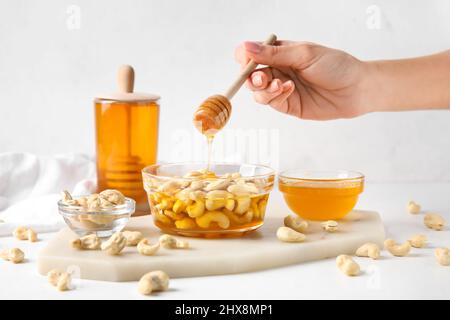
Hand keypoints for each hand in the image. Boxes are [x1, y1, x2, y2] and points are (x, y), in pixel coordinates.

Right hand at [235, 41, 370, 119]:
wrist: (356, 89)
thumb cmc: (335, 66)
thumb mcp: (303, 54)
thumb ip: (273, 53)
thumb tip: (245, 47)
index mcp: (280, 52)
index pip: (251, 53)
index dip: (245, 58)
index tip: (247, 62)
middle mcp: (278, 69)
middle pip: (250, 75)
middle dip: (251, 78)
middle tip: (262, 79)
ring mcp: (281, 88)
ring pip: (257, 92)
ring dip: (263, 90)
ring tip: (280, 85)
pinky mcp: (287, 105)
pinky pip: (271, 103)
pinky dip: (275, 97)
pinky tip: (289, 90)